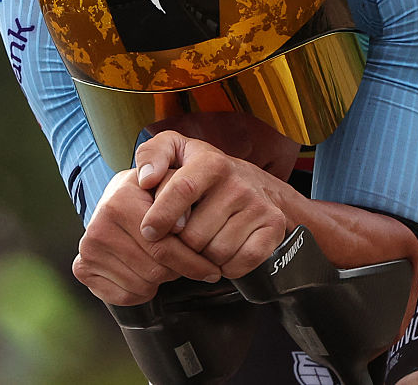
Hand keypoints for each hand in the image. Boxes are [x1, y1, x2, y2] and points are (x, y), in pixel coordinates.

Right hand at [72, 168, 221, 305]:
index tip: (211, 269)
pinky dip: (143, 291)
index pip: (164, 246)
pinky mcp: (83, 269)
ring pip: (142, 285)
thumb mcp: (170, 185)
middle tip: (189, 266)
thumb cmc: (151, 195)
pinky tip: (146, 272)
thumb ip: (181, 197)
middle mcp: (98, 226)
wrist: (118, 199)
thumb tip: (181, 226)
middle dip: (179, 271)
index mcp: (120, 202)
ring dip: (161, 280)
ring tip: (165, 263)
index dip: (193, 261)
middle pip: (155, 269)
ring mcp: (88, 249)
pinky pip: (125, 296)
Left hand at [135, 131, 288, 278]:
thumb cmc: (204, 173)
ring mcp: (258, 206)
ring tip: (203, 241)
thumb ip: (152, 154)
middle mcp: (238, 183)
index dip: (162, 215)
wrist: (255, 184)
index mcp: (211, 162)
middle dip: (181, 244)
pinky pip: (240, 263)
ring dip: (203, 257)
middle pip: (195, 234)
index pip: (182, 190)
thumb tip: (145, 178)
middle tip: (182, 235)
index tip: (148, 231)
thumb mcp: (177, 151)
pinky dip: (226, 267)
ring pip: (216, 253)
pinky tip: (222, 252)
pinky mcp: (272, 228)